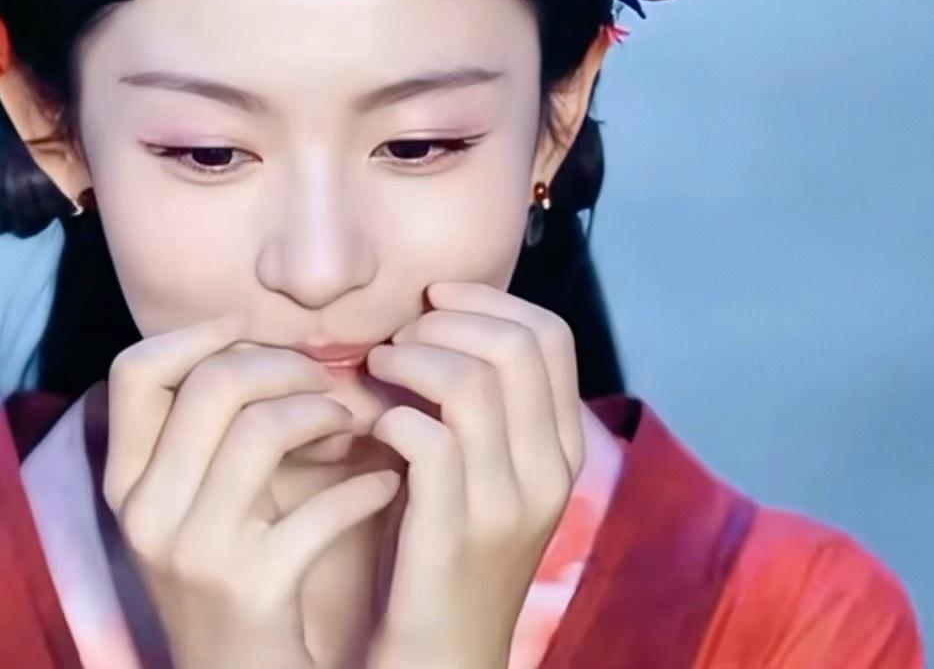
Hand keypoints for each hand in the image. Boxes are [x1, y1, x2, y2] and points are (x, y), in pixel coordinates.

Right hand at [102, 315, 402, 668]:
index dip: (197, 334)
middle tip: (323, 381)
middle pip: (210, 384)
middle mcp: (146, 512)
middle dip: (283, 366)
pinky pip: (320, 508)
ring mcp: (195, 550)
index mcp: (126, 483)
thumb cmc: (231, 578)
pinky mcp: (251, 586)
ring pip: (262, 429)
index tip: (250, 331)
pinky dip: (365, 487)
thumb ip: (204, 435)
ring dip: (324, 413)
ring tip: (353, 425)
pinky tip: (385, 484)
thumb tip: (259, 346)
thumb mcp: (191, 506)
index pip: (134, 371)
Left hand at [362, 282, 586, 668]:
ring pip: (473, 384)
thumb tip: (435, 323)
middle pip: (516, 346)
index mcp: (561, 450)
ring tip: (376, 371)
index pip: (550, 336)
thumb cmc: (442, 555)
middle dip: (446, 322)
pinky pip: (430, 440)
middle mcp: (549, 473)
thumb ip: (478, 408)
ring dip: (412, 360)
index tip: (434, 301)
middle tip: (399, 340)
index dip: (488, 301)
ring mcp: (508, 505)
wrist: (441, 659)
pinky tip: (371, 428)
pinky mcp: (456, 533)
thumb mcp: (480, 474)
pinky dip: (392, 416)